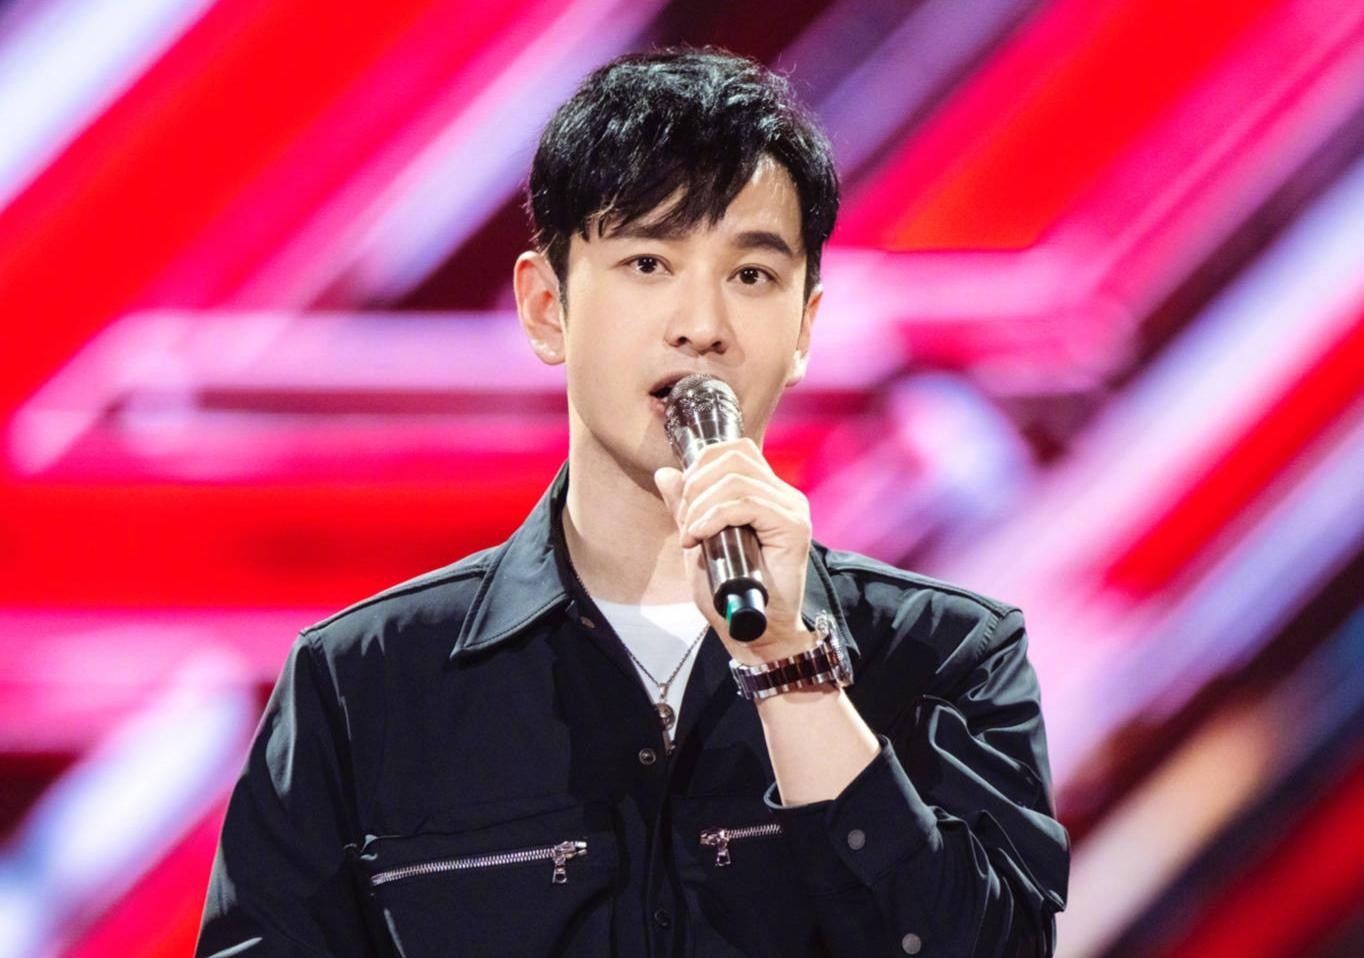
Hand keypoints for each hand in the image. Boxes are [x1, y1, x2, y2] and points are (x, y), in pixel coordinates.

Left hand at [653, 438, 817, 664]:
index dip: (701, 465)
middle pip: (734, 457)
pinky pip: (747, 505)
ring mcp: (791, 509)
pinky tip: (700, 537)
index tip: (684, 501)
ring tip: (691, 534)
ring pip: (736, 480)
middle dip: (696, 484)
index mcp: (766, 491)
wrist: (755, 631)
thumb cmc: (729, 591)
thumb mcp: (698, 539)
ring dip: (701, 506)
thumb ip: (685, 506)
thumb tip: (665, 472)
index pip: (734, 450)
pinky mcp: (794, 528)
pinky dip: (714, 518)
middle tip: (685, 520)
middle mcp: (783, 494)